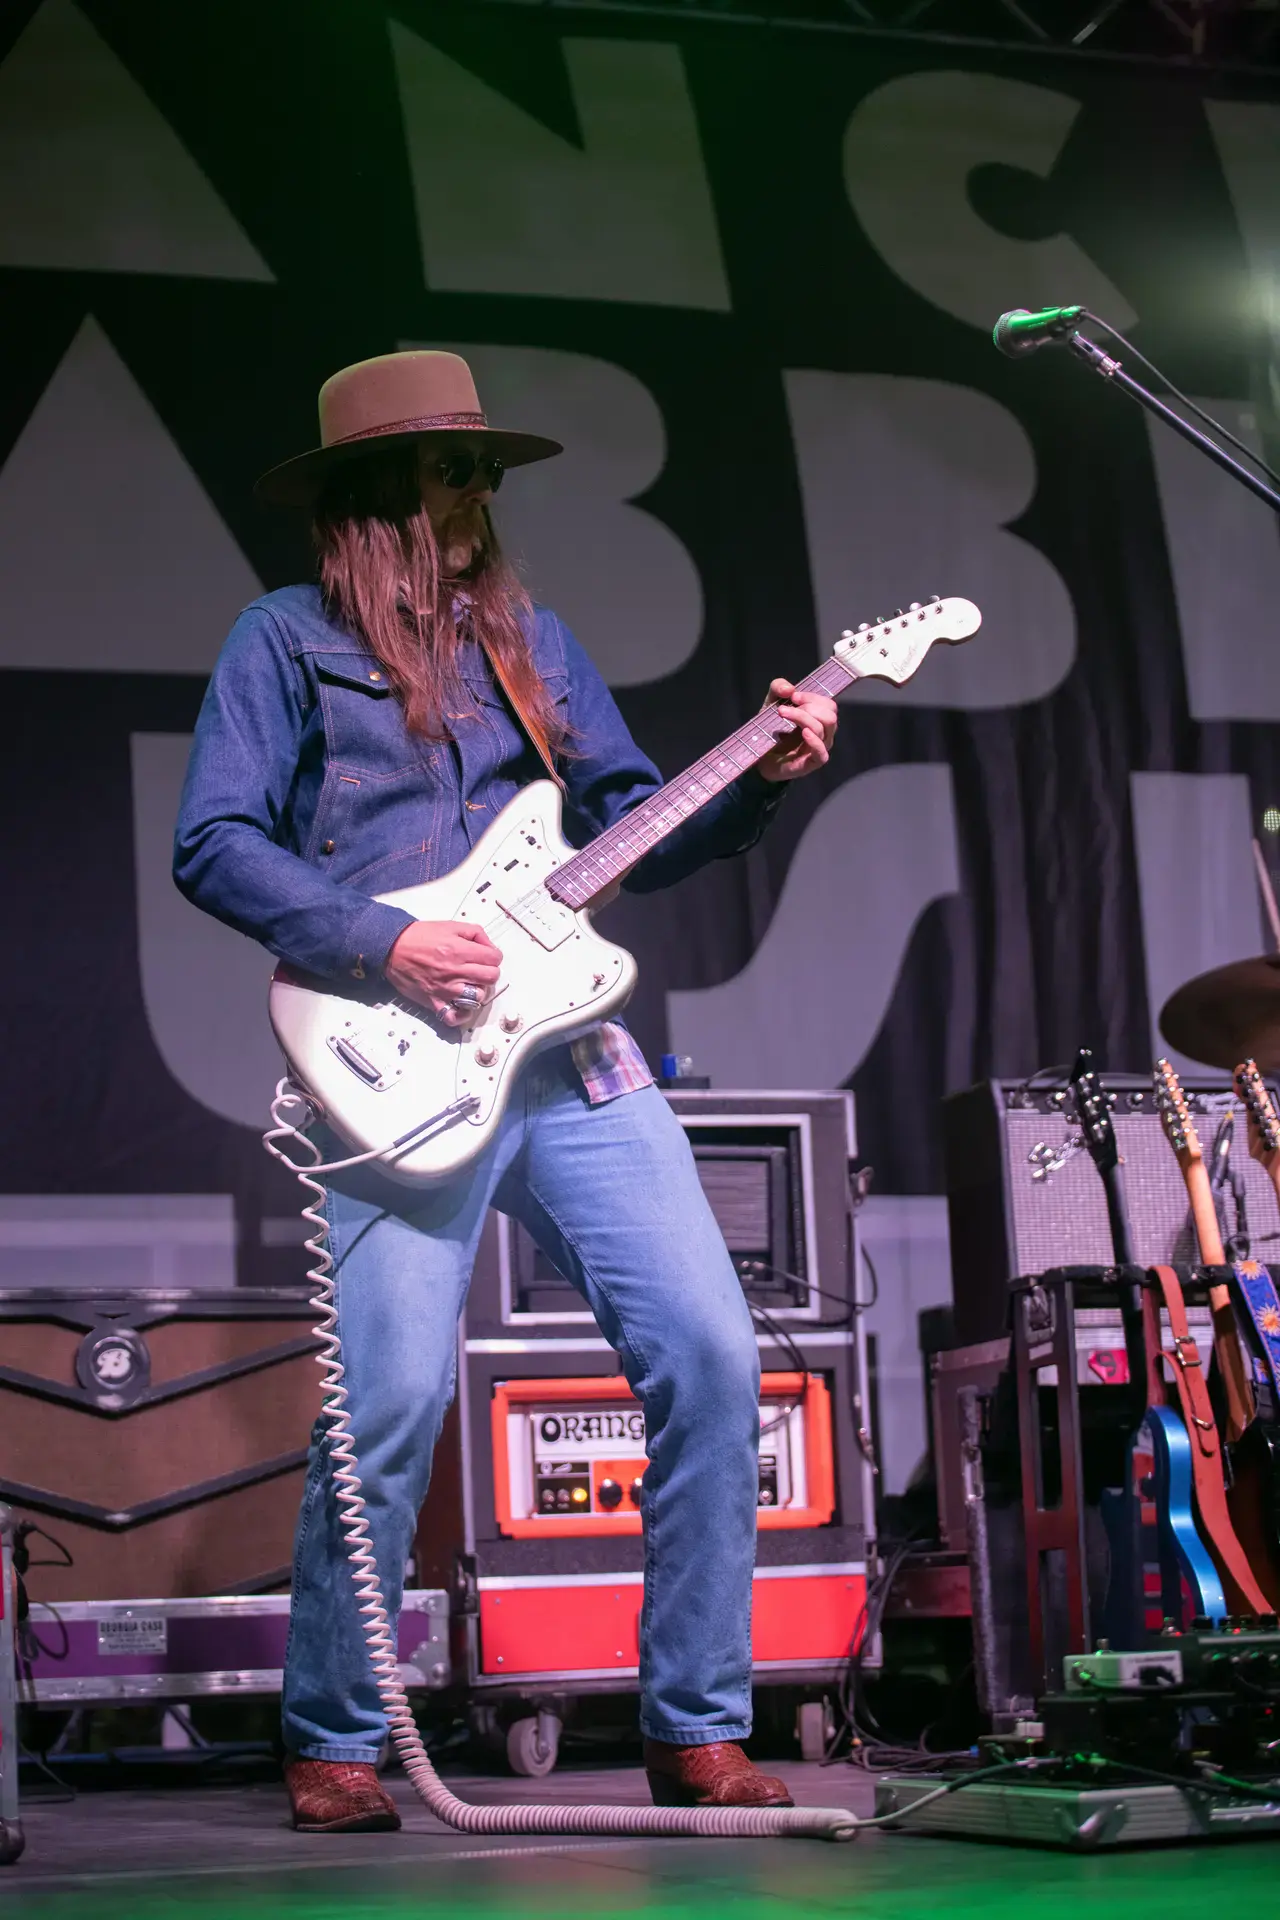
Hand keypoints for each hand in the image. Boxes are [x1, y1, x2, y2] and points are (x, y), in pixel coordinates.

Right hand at [384, 920, 502, 1025]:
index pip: (495, 958)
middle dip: (489, 971)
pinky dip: (462, 1013)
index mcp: (460, 950)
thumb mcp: (450, 926)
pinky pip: (455, 1016)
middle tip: (480, 969)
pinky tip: (462, 1004)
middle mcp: (455, 971)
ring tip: (470, 984)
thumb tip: (488, 945)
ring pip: (478, 997)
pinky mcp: (435, 1001)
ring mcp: (446, 989)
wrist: (393, 948)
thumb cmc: (418, 937)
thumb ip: (475, 933)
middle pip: (491, 977)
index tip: (487, 956)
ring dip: (478, 990)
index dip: (493, 956)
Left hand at [755, 680, 837, 782]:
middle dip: (809, 707)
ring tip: (782, 713)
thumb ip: (778, 688)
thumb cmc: (771, 731)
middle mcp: (824, 734)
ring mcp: (819, 749)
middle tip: (786, 709)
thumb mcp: (771, 703)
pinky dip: (814, 741)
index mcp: (819, 720)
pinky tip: (804, 733)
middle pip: (830, 716)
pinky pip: (821, 752)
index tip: (793, 697)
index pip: (829, 705)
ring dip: (801, 717)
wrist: (760, 757)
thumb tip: (790, 689)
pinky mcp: (811, 763)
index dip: (813, 698)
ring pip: (821, 729)